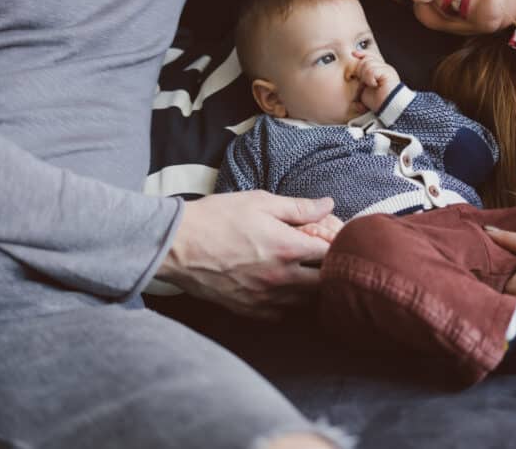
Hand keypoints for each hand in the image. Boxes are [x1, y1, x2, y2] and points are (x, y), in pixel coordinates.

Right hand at [156, 191, 336, 318]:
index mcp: (288, 249)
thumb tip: (329, 205)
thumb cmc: (217, 217)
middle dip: (329, 271)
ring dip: (311, 289)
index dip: (339, 246)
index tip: (336, 241)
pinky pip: (281, 314)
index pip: (331, 254)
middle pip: (324, 284)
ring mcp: (265, 298)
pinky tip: (283, 290)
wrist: (177, 244)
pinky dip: (288, 304)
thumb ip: (299, 207)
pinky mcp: (248, 310)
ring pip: (305, 302)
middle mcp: (281, 278)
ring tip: (307, 274)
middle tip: (325, 259)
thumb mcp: (260, 201)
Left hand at [353, 52, 400, 111]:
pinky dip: (369, 79)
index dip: (361, 54)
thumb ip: (360, 79)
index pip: (369, 55)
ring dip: (365, 76)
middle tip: (364, 82)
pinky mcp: (388, 72)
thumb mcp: (364, 89)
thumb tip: (351, 72)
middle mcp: (384, 67)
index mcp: (379, 69)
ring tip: (371, 85)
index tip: (354, 54)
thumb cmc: (377, 102)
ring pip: (367, 64)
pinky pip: (371, 70)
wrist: (387, 108)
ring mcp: (387, 69)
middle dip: (360, 70)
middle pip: (366, 58)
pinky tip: (374, 85)